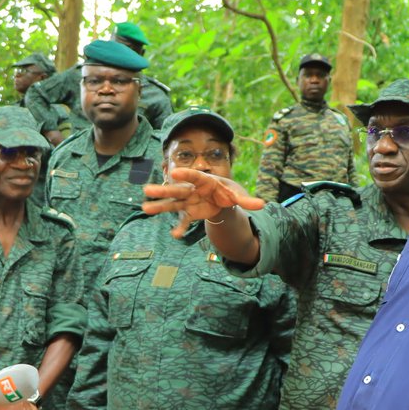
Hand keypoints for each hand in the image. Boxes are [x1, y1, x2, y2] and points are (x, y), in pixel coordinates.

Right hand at [142, 168, 265, 237]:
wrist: (223, 199)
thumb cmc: (228, 192)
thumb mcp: (238, 195)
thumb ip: (247, 200)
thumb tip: (263, 204)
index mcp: (204, 181)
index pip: (194, 177)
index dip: (185, 175)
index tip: (174, 173)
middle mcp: (192, 190)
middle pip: (176, 190)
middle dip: (163, 190)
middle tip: (146, 190)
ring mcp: (189, 202)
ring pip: (173, 204)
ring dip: (160, 206)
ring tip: (145, 208)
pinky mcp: (190, 213)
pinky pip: (183, 220)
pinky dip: (180, 228)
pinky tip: (175, 236)